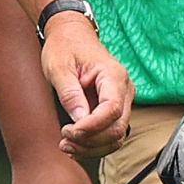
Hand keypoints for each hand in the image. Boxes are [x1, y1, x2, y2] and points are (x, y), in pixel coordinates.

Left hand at [40, 20, 133, 157]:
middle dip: (91, 141)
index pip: (112, 109)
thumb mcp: (59, 67)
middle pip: (117, 128)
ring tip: (66, 146)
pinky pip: (110, 133)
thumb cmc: (65, 47)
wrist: (71, 36)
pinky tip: (76, 145)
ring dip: (92, 147)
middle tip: (64, 140)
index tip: (69, 132)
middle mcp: (124, 90)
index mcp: (113, 75)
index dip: (92, 126)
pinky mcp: (114, 109)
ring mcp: (122, 101)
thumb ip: (70, 94)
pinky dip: (94, 145)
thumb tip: (79, 120)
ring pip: (116, 136)